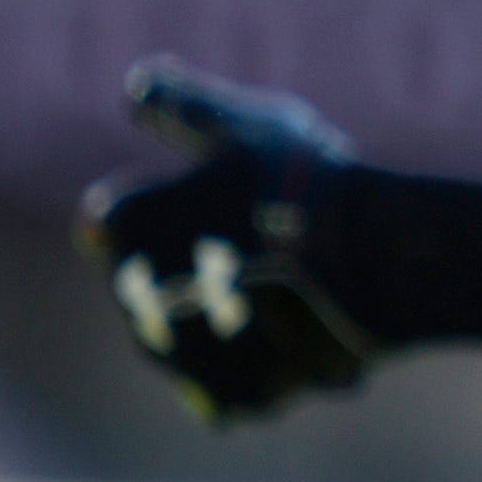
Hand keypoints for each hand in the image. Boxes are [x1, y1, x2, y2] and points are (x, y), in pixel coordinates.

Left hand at [77, 60, 375, 421]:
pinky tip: (287, 352)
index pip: (108, 220)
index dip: (154, 208)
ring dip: (215, 327)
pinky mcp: (224, 398)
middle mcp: (130, 297)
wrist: (373, 256)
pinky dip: (249, 380)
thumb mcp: (245, 122)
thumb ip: (182, 106)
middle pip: (143, 288)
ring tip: (276, 302)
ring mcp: (174, 356)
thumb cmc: (303, 182)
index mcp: (122, 225)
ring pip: (179, 346)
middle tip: (250, 251)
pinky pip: (223, 398)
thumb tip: (135, 84)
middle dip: (187, 273)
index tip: (203, 200)